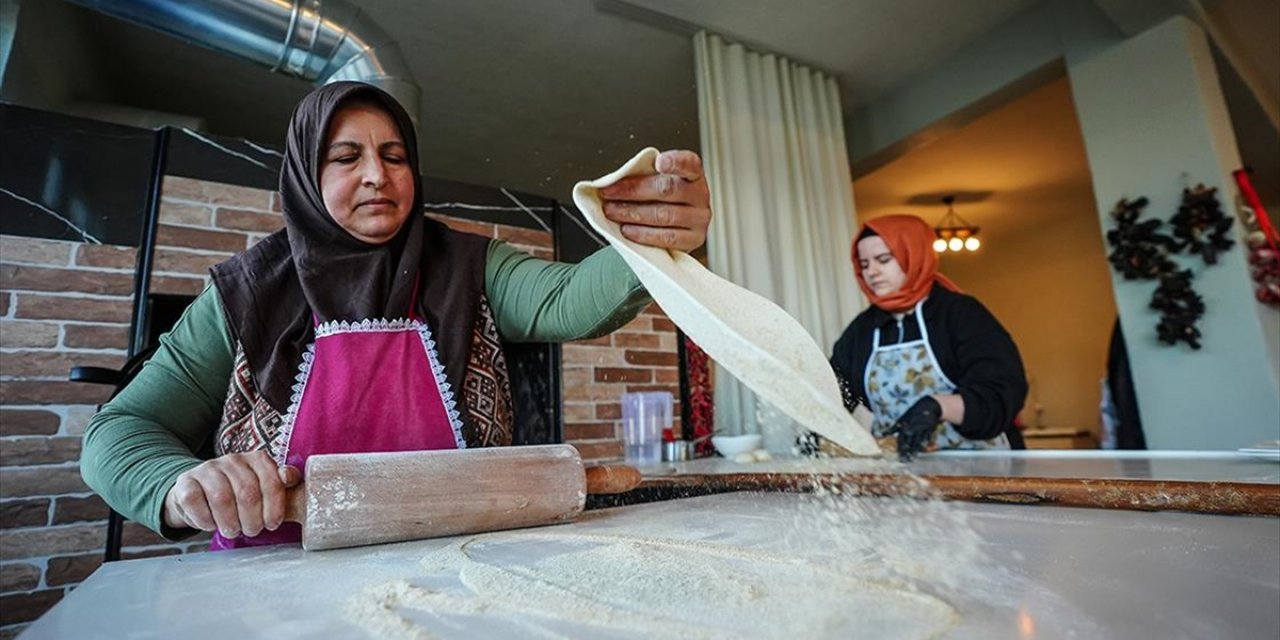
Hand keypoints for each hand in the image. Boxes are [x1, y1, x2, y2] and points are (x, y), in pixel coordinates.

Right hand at [163, 451, 300, 537]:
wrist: (200, 493)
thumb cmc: (238, 494)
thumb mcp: (264, 488)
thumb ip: (281, 483)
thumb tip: (289, 477)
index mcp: (257, 459)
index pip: (272, 483)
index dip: (274, 508)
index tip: (272, 524)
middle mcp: (233, 460)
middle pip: (247, 493)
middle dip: (252, 519)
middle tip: (252, 530)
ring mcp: (207, 469)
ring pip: (221, 498)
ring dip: (229, 522)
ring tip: (233, 530)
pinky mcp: (186, 482)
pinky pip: (195, 502)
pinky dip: (205, 520)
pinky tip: (211, 525)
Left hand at [598, 149, 710, 251]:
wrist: (682, 226)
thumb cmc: (667, 200)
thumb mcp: (659, 181)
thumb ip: (645, 177)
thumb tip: (614, 181)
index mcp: (693, 174)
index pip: (689, 164)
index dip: (675, 162)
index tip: (659, 162)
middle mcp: (700, 195)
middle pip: (666, 189)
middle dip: (632, 191)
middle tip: (609, 193)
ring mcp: (699, 219)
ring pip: (663, 215)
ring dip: (632, 213)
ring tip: (612, 212)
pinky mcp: (693, 239)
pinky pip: (666, 237)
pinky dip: (643, 233)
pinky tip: (628, 230)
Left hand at [887, 396, 942, 461]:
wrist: (928, 406)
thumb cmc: (912, 414)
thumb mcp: (901, 419)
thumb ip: (893, 428)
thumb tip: (882, 434)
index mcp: (904, 426)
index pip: (901, 439)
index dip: (900, 448)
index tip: (899, 456)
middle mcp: (912, 427)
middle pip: (909, 442)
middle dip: (907, 452)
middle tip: (905, 460)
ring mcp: (921, 428)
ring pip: (918, 441)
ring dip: (915, 450)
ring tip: (913, 458)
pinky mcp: (929, 428)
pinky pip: (927, 437)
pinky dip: (925, 443)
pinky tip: (923, 450)